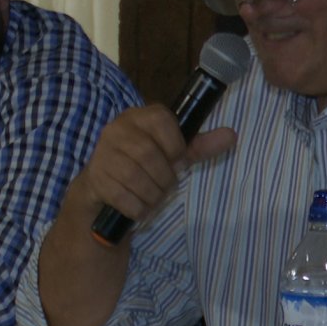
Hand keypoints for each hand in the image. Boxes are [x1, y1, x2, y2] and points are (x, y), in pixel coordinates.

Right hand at [80, 105, 235, 223]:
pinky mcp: (95, 178)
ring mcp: (102, 154)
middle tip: (165, 186)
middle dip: (164, 178)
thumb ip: (200, 146)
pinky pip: (122, 196)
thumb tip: (232, 135)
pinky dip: (137, 208)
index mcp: (139, 117)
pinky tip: (138, 208)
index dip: (175, 146)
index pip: (161, 120)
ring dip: (151, 195)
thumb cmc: (144, 167)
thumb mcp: (171, 154)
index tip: (178, 162)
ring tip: (152, 198)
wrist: (102, 189)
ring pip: (135, 177)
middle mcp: (117, 129)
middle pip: (149, 154)